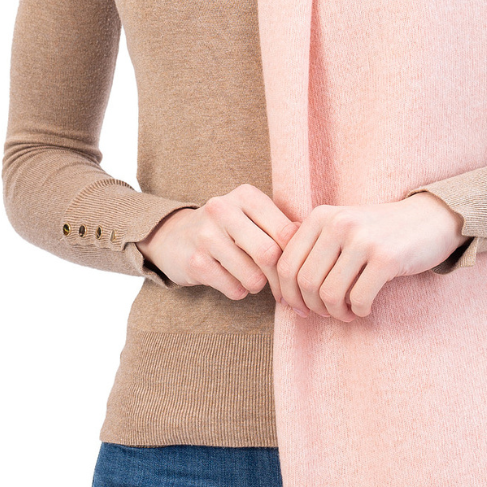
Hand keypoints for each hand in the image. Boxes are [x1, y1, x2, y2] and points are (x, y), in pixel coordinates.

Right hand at [139, 184, 298, 301]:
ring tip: (252, 279)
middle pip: (270, 254)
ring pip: (253, 276)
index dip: (297, 256)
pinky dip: (239, 291)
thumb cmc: (227, 230)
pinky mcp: (195, 262)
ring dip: (258, 285)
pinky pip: (234, 289)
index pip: (287, 231)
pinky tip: (231, 280)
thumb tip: (313, 244)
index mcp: (246, 195)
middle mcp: (223, 209)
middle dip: (279, 277)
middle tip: (281, 286)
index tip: (297, 270)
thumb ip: (281, 227)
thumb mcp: (252, 218)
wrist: (173, 238)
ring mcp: (205, 235)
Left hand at [274, 191, 466, 320]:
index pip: (285, 264)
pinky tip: (365, 308)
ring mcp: (363, 240)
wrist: (431, 218)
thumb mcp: (342, 227)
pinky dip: (359, 311)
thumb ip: (312, 249)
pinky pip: (359, 299)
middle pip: (305, 282)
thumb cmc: (380, 231)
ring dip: (336, 313)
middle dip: (312, 307)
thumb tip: (282, 291)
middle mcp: (338, 224)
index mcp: (321, 216)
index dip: (288, 294)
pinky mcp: (387, 258)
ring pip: (330, 294)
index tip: (299, 308)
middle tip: (326, 313)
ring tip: (347, 312)